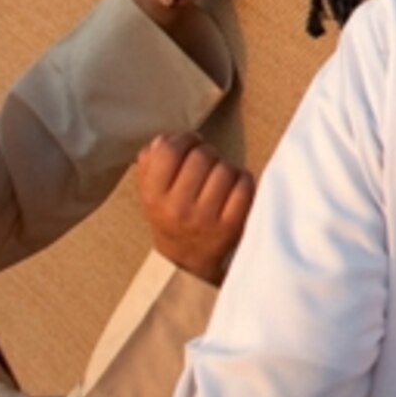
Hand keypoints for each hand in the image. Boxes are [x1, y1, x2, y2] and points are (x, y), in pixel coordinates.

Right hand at [135, 133, 252, 283]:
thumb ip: (151, 160)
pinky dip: (242, 180)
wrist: (187, 258)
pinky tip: (233, 188)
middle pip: (202, 156)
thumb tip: (164, 139)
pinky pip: (244, 184)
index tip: (191, 143)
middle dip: (207, 152)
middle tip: (206, 163)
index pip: (169, 152)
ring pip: (225, 168)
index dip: (184, 140)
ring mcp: (206, 219)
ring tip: (218, 178)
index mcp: (153, 197)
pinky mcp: (232, 225)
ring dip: (225, 167)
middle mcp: (177, 209)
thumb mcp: (150, 190)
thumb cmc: (171, 214)